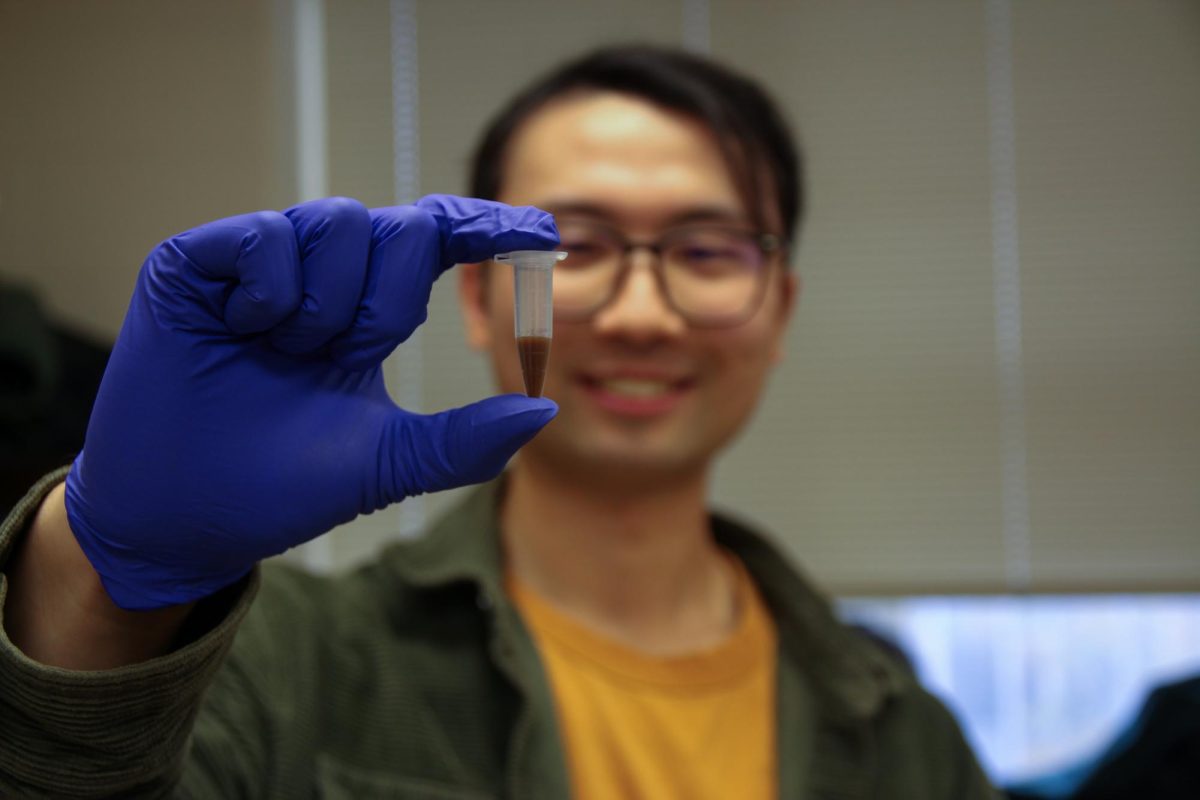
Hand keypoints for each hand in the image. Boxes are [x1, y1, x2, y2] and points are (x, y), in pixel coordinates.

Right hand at [64, 195, 557, 609]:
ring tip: (285, 352)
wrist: (186, 518)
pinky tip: (242, 331)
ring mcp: (257, 264)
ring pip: (338, 222)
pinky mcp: (195, 262)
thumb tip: (546, 410)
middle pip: (397, 228)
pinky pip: (266, 235)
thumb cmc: (281, 486)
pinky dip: (269, 290)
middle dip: (386, 303)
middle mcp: (317, 277)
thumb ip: (466, 441)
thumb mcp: (390, 463)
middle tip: (340, 357)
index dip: (485, 227)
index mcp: (364, 313)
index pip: (434, 244)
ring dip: (329, 303)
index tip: (543, 230)